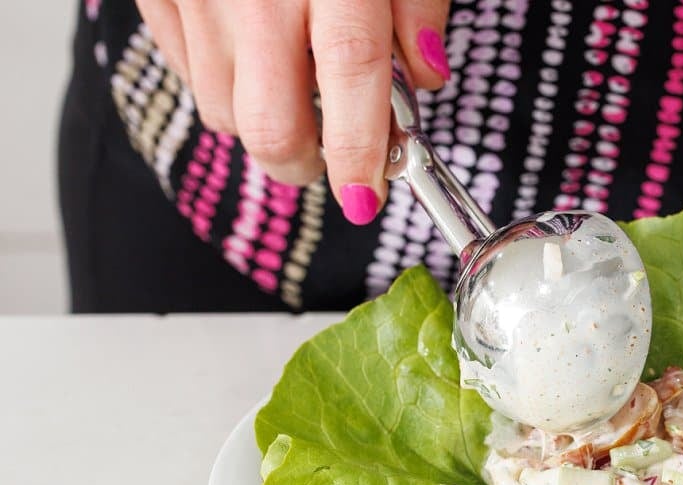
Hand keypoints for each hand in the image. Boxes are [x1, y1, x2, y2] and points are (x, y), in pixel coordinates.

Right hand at [135, 0, 450, 223]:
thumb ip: (416, 4)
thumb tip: (426, 78)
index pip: (348, 87)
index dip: (359, 155)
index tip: (366, 196)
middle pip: (269, 127)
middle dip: (306, 163)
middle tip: (334, 157)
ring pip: (222, 111)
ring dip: (264, 121)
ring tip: (293, 85)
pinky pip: (185, 71)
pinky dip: (221, 82)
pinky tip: (250, 51)